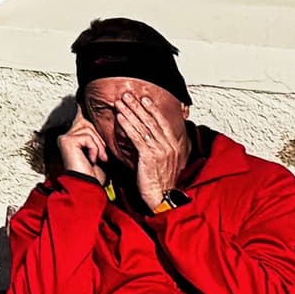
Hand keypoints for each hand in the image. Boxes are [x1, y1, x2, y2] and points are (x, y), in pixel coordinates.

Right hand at [53, 114, 108, 182]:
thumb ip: (97, 136)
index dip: (94, 123)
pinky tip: (91, 160)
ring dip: (98, 146)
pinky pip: (87, 137)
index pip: (84, 119)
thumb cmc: (94, 174)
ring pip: (89, 130)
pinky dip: (94, 149)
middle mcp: (66, 135)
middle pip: (88, 123)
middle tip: (102, 156)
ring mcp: (65, 137)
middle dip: (100, 140)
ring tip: (98, 159)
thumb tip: (104, 122)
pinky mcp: (66, 141)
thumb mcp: (99, 151)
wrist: (88, 187)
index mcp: (72, 137)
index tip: (97, 123)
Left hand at [110, 86, 189, 202]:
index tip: (144, 98)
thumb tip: (150, 134)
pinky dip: (128, 126)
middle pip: (151, 121)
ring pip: (143, 127)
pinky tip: (120, 118)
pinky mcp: (150, 157)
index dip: (153, 109)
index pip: (162, 122)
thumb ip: (159, 146)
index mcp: (174, 146)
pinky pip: (137, 137)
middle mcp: (169, 146)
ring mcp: (161, 151)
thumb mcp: (163, 160)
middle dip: (138, 106)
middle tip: (127, 95)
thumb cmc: (160, 181)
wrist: (161, 198)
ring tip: (119, 103)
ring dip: (130, 112)